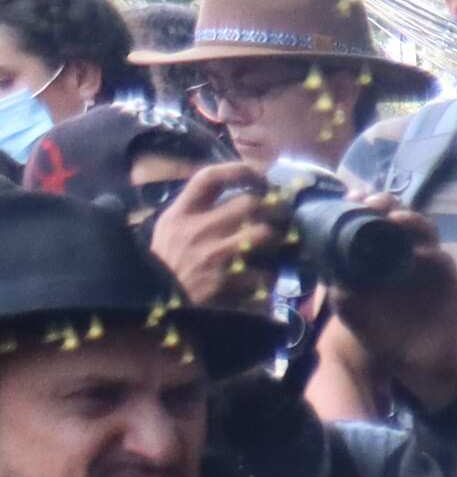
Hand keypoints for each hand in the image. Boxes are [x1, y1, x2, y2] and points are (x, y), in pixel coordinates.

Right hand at [146, 163, 278, 312]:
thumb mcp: (168, 229)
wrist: (154, 306)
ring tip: (283, 245)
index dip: (239, 170)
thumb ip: (194, 209)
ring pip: (265, 234)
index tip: (259, 176)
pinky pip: (265, 274)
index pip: (209, 178)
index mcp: (181, 213)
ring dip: (279, 239)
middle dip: (273, 206)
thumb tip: (229, 193)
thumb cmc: (164, 264)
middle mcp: (200, 229)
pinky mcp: (230, 283)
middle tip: (283, 213)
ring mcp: (216, 256)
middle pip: (249, 203)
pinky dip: (271, 279)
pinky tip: (267, 282)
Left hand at [324, 205, 456, 403]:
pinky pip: (439, 256)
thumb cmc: (379, 331)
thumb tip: (322, 252)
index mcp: (378, 252)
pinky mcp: (447, 277)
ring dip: (408, 217)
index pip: (373, 217)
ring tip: (391, 217)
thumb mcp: (347, 304)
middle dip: (383, 202)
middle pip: (398, 213)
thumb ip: (336, 279)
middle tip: (368, 202)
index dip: (362, 203)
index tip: (348, 198)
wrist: (413, 360)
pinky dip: (428, 249)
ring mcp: (427, 261)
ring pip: (422, 227)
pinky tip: (414, 249)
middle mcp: (404, 250)